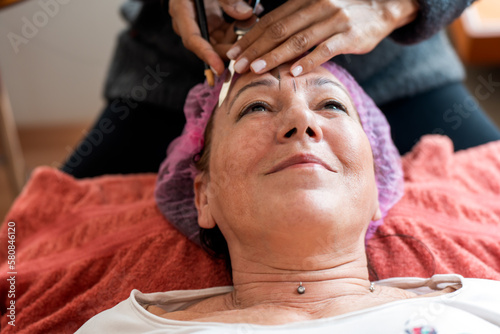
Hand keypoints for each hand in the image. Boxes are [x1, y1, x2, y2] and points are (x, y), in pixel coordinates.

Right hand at [169, 0, 255, 74]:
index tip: (220, 68)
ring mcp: (201, 22)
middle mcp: (189, 21)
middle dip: (226, 53)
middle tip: (245, 58)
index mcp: (182, 11)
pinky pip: (225, 32)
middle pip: (207, 45)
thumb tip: (246, 14)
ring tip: (251, 35)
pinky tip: (252, 22)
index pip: (193, 39)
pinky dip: (238, 31)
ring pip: (218, 41)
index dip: (206, 55)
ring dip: (236, 42)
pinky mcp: (211, 20)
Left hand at [226, 0, 418, 76]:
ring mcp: (334, 20)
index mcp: (305, 0)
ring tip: (256, 68)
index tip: (234, 51)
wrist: (384, 5)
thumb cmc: (345, 10)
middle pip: (279, 30)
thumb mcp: (318, 6)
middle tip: (237, 64)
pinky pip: (325, 49)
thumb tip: (268, 36)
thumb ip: (295, 18)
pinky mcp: (349, 35)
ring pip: (298, 40)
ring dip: (274, 56)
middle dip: (255, 48)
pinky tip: (293, 72)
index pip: (271, 20)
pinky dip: (309, 61)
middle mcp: (317, 7)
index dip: (251, 36)